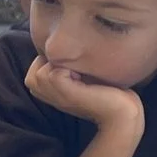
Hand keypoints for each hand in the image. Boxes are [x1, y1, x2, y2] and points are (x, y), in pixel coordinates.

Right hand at [23, 57, 143, 134]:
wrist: (123, 112)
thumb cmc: (109, 91)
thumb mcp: (83, 76)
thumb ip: (69, 66)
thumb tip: (61, 45)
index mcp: (52, 94)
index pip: (33, 73)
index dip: (50, 64)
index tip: (73, 70)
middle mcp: (52, 99)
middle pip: (32, 75)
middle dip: (52, 64)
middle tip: (76, 72)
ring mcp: (58, 99)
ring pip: (40, 73)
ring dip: (60, 66)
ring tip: (79, 74)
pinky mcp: (67, 96)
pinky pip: (52, 73)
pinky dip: (68, 69)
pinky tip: (82, 77)